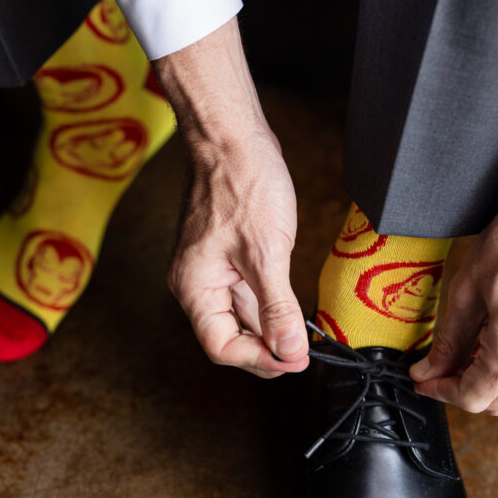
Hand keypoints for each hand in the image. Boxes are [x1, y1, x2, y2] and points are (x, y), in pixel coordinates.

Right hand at [168, 127, 308, 377]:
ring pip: (239, 315)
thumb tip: (288, 350)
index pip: (221, 346)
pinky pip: (245, 293)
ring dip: (269, 329)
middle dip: (266, 349)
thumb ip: (277, 307)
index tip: (294, 360)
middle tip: (302, 354)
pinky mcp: (226, 255)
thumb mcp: (267, 253)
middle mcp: (196, 283)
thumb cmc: (242, 183)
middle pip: (229, 336)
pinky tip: (291, 310)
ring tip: (301, 337)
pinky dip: (267, 304)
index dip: (258, 360)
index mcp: (195, 287)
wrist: (231, 137)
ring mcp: (211, 269)